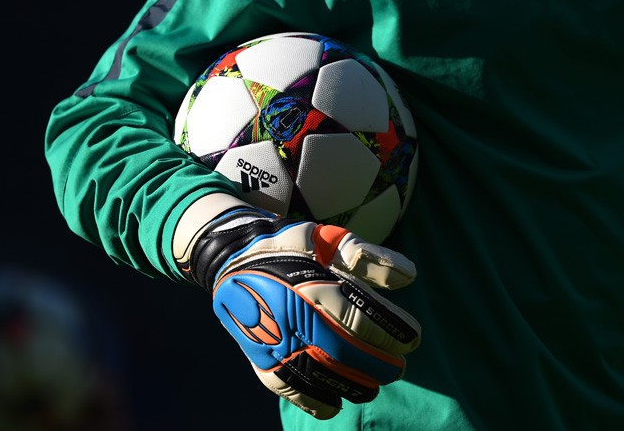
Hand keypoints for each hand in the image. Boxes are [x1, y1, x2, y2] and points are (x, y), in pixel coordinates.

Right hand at [174, 195, 420, 419]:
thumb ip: (366, 257)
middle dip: (377, 364)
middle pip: (342, 350)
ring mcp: (272, 339)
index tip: (412, 340)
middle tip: (398, 368)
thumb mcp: (326, 239)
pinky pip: (288, 388)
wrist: (231, 258)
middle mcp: (290, 315)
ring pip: (319, 374)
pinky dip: (314, 400)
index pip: (358, 316)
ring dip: (353, 385)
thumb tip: (410, 277)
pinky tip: (335, 404)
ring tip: (373, 386)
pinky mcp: (259, 357)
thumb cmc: (287, 247)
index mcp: (309, 283)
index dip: (389, 332)